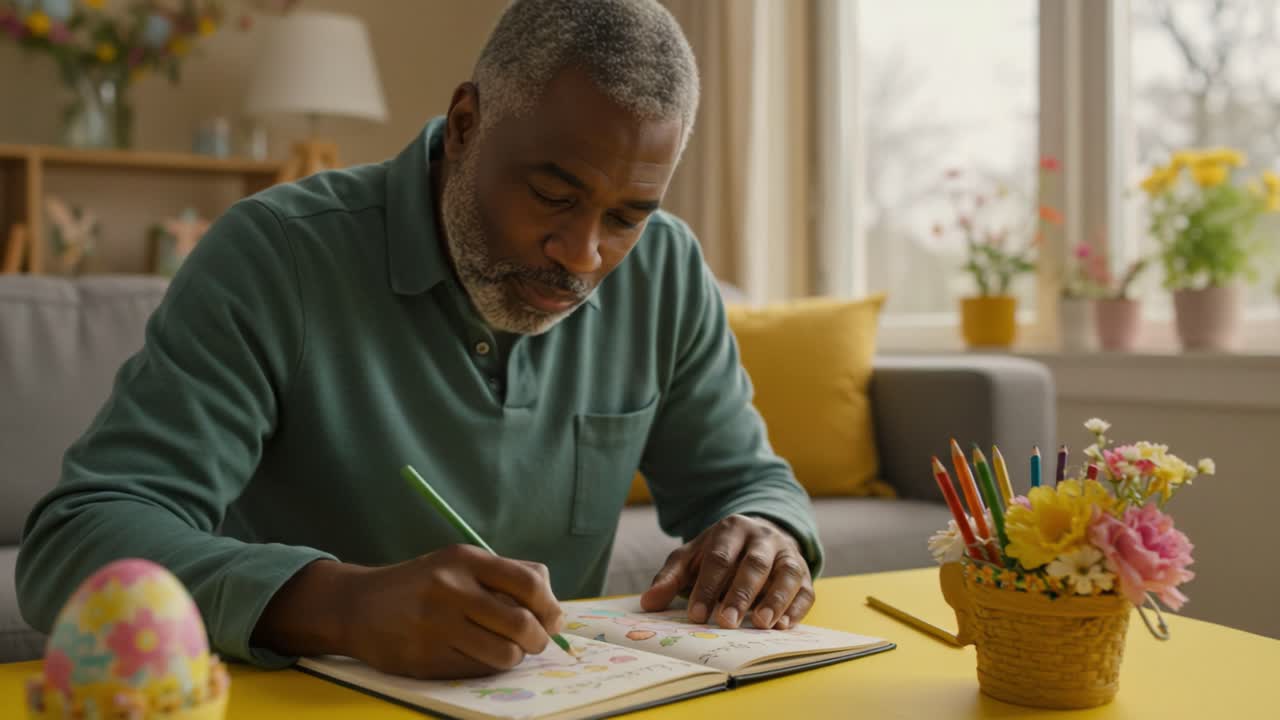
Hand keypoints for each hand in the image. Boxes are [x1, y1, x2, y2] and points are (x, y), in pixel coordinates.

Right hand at [255, 545, 563, 679]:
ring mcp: (438, 625)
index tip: (552, 618)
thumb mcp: (459, 564)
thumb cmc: (423, 584)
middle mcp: (452, 589)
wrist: (359, 606)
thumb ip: (506, 576)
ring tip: (506, 649)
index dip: (550, 606)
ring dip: (515, 657)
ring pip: (504, 653)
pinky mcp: (426, 657)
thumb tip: (555, 610)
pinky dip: (487, 666)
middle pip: (522, 623)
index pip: (529, 583)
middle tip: (535, 642)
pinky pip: (477, 669)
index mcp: (466, 560)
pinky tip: (476, 655)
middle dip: (539, 639)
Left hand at [639, 514, 813, 630]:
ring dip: (776, 600)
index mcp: (732, 529)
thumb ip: (670, 578)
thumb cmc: (721, 552)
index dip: (707, 587)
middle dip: (740, 594)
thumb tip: (648, 603)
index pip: (719, 558)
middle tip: (726, 622)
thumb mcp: (692, 557)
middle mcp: (763, 538)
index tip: (697, 614)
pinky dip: (796, 608)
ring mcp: (787, 553)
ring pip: (786, 573)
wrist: (760, 534)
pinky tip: (784, 625)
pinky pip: (805, 589)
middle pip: (754, 564)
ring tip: (762, 624)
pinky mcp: (804, 572)